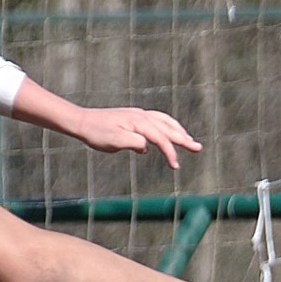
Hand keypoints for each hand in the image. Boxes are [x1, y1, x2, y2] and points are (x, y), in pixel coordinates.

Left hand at [72, 107, 202, 169]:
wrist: (82, 121)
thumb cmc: (97, 133)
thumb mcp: (114, 141)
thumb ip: (134, 143)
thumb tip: (146, 147)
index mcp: (139, 122)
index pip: (161, 138)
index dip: (170, 152)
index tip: (176, 166)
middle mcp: (142, 115)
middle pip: (168, 127)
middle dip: (184, 138)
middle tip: (198, 148)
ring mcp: (139, 114)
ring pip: (165, 121)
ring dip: (178, 131)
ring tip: (188, 139)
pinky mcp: (134, 116)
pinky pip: (157, 120)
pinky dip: (167, 126)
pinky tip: (167, 133)